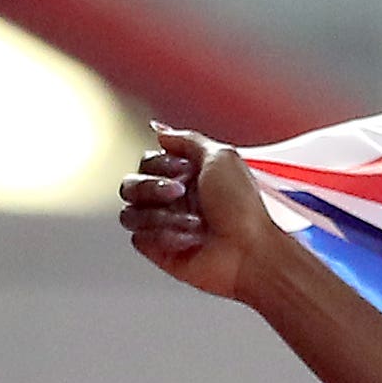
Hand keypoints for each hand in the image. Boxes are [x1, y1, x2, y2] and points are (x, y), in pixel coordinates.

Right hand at [118, 123, 283, 301]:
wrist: (251, 251)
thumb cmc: (244, 209)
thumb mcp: (222, 157)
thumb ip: (188, 140)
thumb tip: (160, 131)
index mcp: (187, 177)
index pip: (147, 161)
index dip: (160, 163)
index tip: (184, 169)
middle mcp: (174, 200)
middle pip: (131, 185)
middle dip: (153, 187)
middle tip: (180, 193)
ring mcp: (165, 226)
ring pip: (130, 213)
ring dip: (162, 216)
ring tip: (194, 223)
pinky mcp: (160, 251)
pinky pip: (140, 238)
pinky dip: (164, 237)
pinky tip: (190, 240)